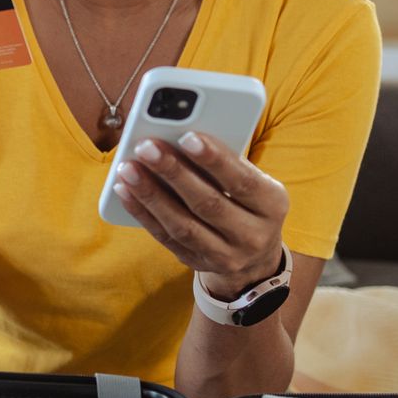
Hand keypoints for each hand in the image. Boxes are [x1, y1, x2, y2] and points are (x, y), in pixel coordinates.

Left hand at [110, 131, 288, 298]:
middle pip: (208, 203)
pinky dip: (142, 212)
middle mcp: (253, 235)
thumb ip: (227, 162)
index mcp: (272, 205)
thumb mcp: (254, 182)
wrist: (254, 257)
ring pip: (182, 225)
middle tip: (146, 146)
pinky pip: (165, 237)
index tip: (187, 136)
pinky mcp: (197, 263)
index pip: (242, 181)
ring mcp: (224, 255)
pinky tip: (124, 190)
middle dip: (173, 172)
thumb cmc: (248, 201)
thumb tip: (179, 134)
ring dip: (150, 194)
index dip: (214, 159)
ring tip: (128, 168)